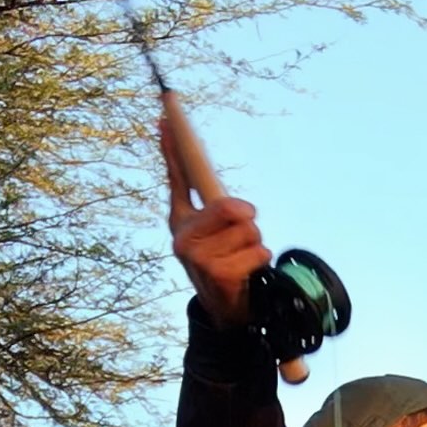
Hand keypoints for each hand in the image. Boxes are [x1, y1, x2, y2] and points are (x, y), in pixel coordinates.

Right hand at [162, 103, 264, 323]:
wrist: (225, 312)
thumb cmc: (225, 264)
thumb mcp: (219, 233)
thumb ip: (219, 207)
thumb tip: (237, 201)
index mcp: (181, 219)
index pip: (178, 176)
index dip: (172, 146)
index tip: (166, 114)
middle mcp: (181, 235)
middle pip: (229, 206)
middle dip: (245, 218)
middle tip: (242, 234)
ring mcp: (196, 256)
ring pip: (249, 229)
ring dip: (255, 244)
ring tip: (241, 259)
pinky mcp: (217, 273)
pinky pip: (258, 251)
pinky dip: (260, 260)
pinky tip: (245, 273)